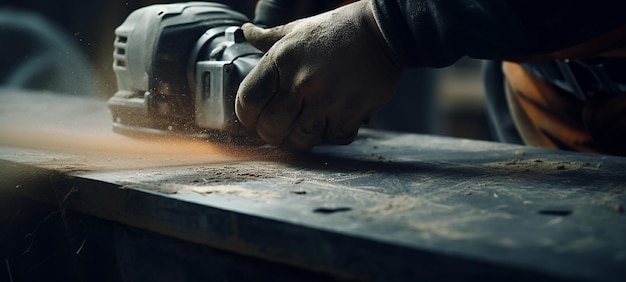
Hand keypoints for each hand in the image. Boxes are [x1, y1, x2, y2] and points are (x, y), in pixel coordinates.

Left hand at [236, 0, 402, 148]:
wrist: (383, 31)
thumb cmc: (338, 29)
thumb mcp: (298, 29)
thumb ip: (268, 38)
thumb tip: (246, 32)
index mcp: (281, 60)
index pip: (248, 101)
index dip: (247, 116)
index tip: (255, 117)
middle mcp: (300, 82)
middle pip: (270, 128)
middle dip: (271, 133)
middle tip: (280, 128)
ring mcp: (325, 100)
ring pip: (300, 139)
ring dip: (301, 137)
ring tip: (307, 125)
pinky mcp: (350, 114)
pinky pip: (331, 139)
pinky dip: (331, 135)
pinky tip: (334, 121)